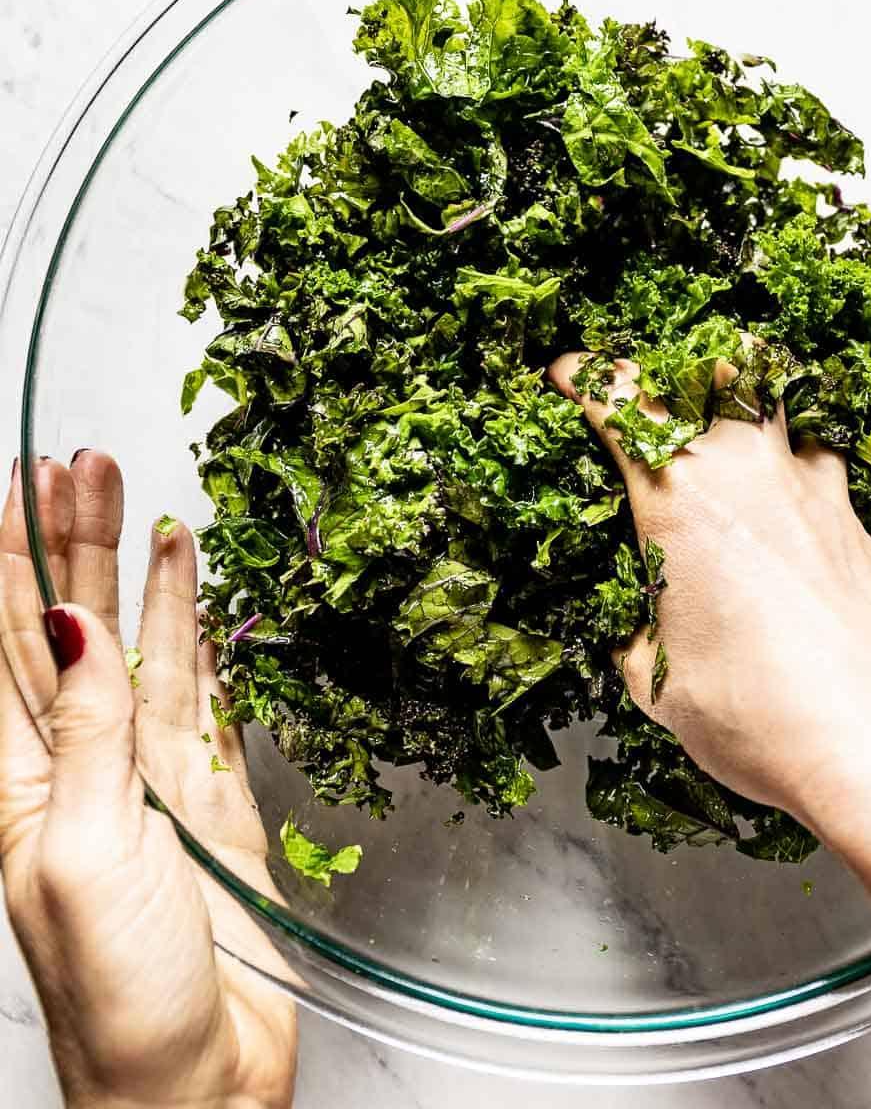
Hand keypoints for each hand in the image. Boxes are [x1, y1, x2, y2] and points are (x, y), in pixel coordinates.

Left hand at [0, 454, 296, 1108]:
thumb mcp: (83, 853)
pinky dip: (197, 640)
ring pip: (138, 652)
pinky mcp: (208, 793)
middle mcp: (75, 766)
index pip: (2, 646)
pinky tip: (190, 596)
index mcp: (17, 785)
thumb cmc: (119, 991)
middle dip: (72, 545)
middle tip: (86, 464)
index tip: (18, 485)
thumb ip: (82, 737)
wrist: (199, 1072)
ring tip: (142, 505)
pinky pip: (200, 698)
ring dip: (138, 578)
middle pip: (69, 629)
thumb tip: (74, 627)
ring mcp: (145, 776)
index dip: (7, 564)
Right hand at [549, 354, 870, 844]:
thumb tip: (640, 630)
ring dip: (752, 409)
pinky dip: (799, 481)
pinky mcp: (863, 531)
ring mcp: (820, 495)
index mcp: (682, 497)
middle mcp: (753, 474)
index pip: (623, 402)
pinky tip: (793, 526)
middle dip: (678, 366)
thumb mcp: (657, 683)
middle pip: (718, 368)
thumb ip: (638, 634)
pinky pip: (827, 477)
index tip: (571, 376)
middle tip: (657, 389)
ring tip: (734, 440)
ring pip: (786, 408)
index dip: (589, 379)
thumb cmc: (756, 714)